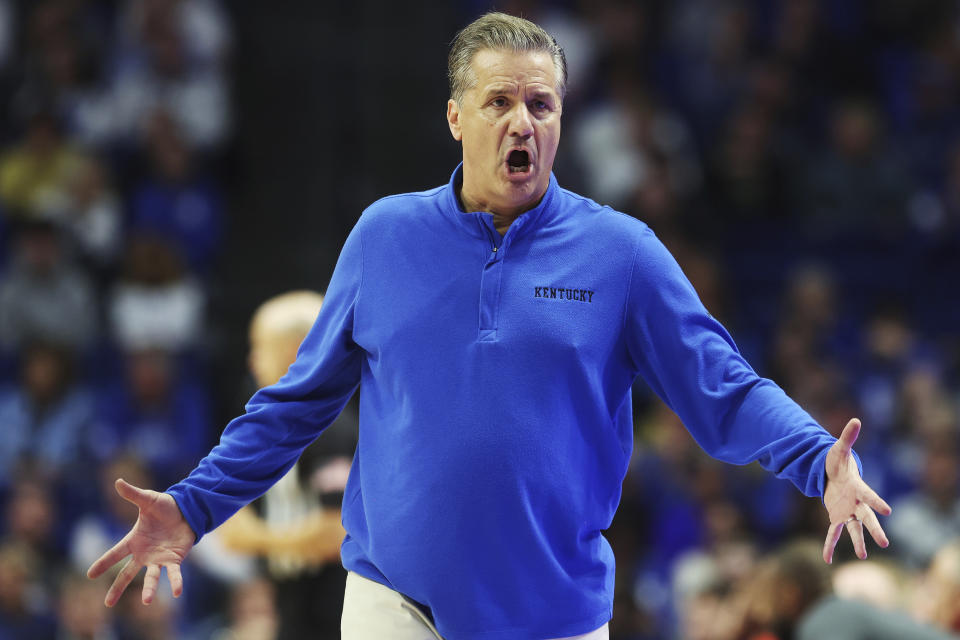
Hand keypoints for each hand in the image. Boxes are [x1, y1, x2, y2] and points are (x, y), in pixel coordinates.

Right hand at [86, 479, 195, 605]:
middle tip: (107, 604)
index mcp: (134, 541)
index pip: (115, 553)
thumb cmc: (165, 506)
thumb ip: (133, 494)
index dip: (103, 563)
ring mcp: (159, 559)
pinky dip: (176, 582)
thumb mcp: (148, 499)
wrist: (187, 510)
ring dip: (149, 589)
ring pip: (152, 577)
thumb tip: (118, 481)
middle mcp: (144, 554)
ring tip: (147, 601)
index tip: (90, 574)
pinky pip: (175, 573)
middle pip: (128, 573)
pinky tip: (178, 592)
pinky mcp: (175, 560)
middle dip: (118, 588)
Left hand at [822, 418, 891, 562]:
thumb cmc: (839, 461)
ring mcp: (847, 511)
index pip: (869, 496)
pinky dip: (830, 545)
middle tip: (884, 543)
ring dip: (858, 542)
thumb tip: (855, 419)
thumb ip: (847, 437)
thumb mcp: (840, 449)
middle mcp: (856, 503)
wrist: (834, 474)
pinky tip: (827, 560)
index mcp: (857, 487)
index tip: (888, 512)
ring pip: (854, 529)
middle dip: (875, 529)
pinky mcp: (836, 516)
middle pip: (867, 518)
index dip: (877, 502)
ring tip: (863, 556)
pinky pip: (834, 533)